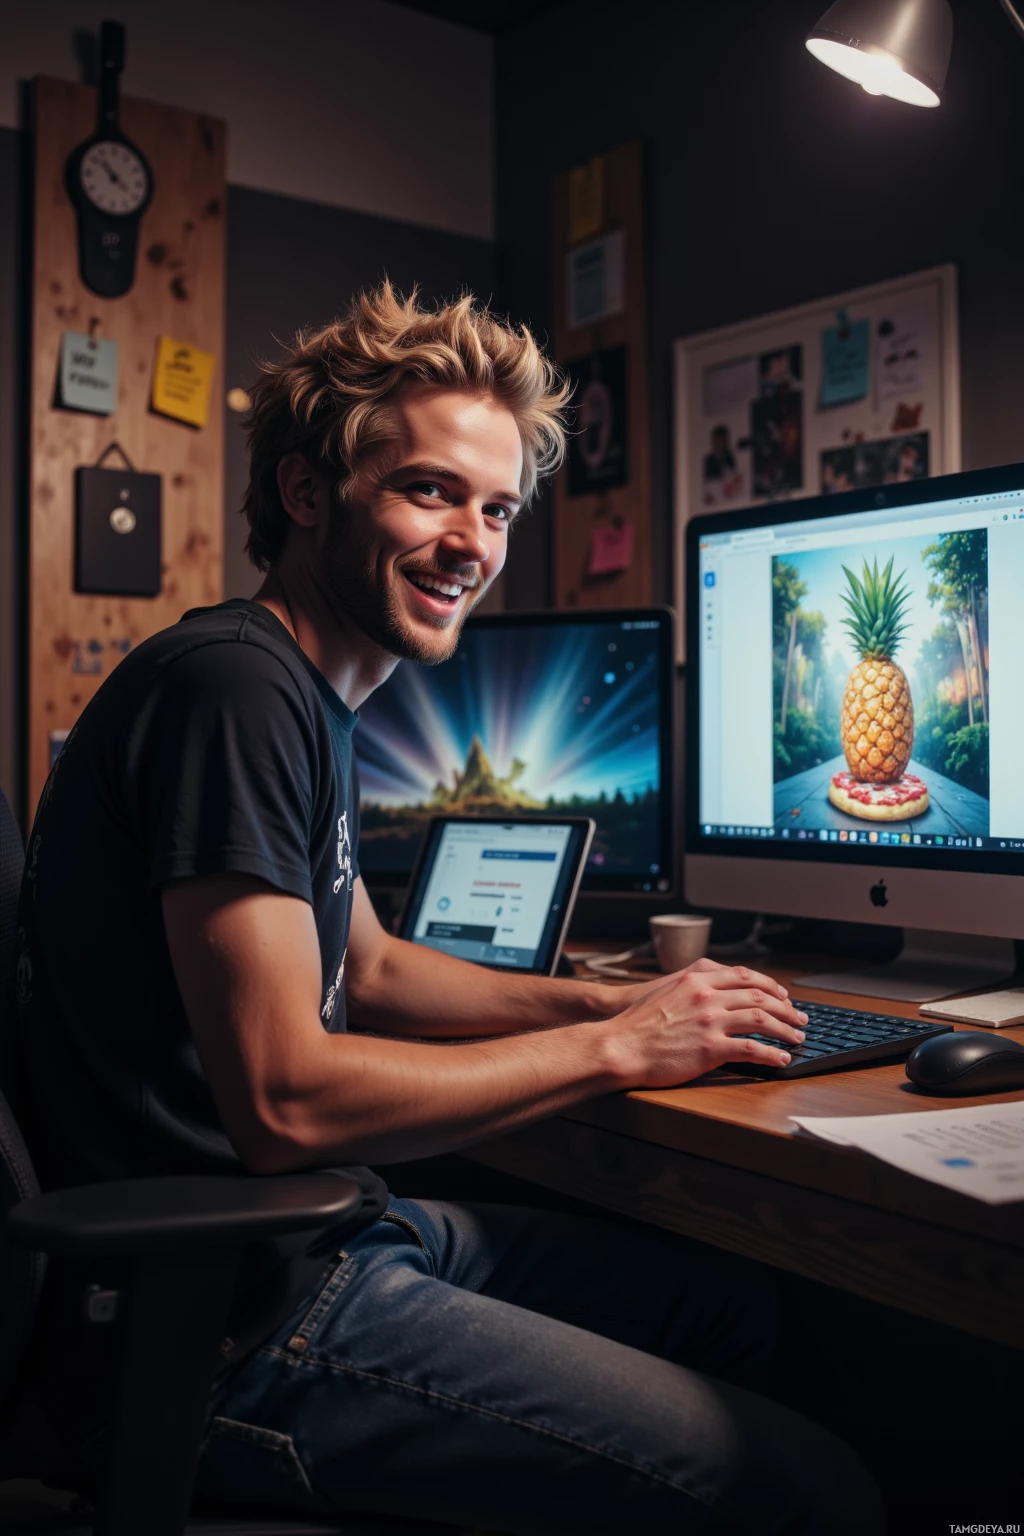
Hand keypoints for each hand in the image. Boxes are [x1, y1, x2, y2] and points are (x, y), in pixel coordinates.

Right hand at [601, 957, 806, 1087]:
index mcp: (697, 979)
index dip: (769, 985)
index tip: (782, 995)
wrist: (621, 1044)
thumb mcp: (667, 990)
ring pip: (761, 1019)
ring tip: (797, 1039)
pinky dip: (771, 1054)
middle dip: (785, 1008)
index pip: (744, 976)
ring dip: (785, 1029)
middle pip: (758, 996)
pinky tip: (781, 1059)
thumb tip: (716, 989)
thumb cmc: (638, 1022)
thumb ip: (693, 985)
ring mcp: (710, 1021)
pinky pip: (751, 1049)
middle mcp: (707, 996)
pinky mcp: (710, 1048)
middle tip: (800, 1018)